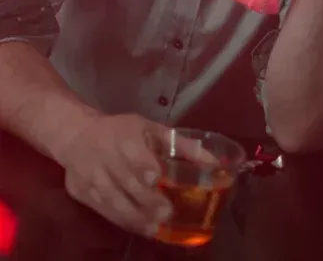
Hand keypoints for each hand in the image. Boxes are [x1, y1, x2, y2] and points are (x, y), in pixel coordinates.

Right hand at [59, 113, 193, 235]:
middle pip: (125, 181)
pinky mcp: (82, 192)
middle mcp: (105, 156)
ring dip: (134, 215)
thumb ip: (181, 145)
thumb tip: (213, 163)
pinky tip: (138, 227)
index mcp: (124, 136)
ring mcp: (91, 176)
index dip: (144, 166)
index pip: (133, 153)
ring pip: (112, 200)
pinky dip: (121, 220)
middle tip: (166, 213)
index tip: (157, 178)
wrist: (77, 136)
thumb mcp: (151, 129)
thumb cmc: (123, 131)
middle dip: (145, 198)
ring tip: (154, 227)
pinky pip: (103, 210)